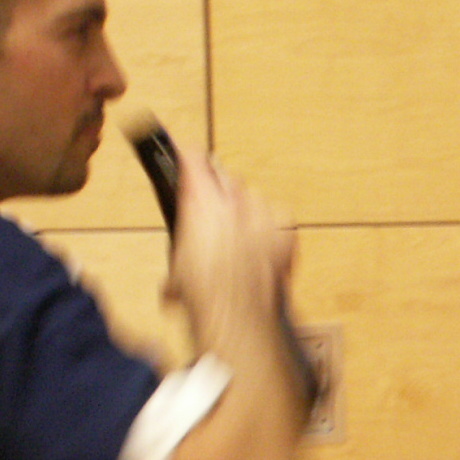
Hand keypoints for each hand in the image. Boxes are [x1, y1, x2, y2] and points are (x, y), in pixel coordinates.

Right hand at [167, 154, 295, 334]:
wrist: (239, 312)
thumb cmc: (203, 293)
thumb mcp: (177, 273)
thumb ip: (179, 263)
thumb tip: (172, 288)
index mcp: (200, 203)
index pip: (193, 158)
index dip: (187, 153)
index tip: (183, 148)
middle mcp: (233, 202)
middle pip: (226, 176)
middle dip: (218, 185)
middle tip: (211, 202)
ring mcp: (263, 214)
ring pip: (254, 196)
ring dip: (246, 207)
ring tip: (238, 231)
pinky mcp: (286, 231)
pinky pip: (279, 216)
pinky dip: (273, 225)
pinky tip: (265, 240)